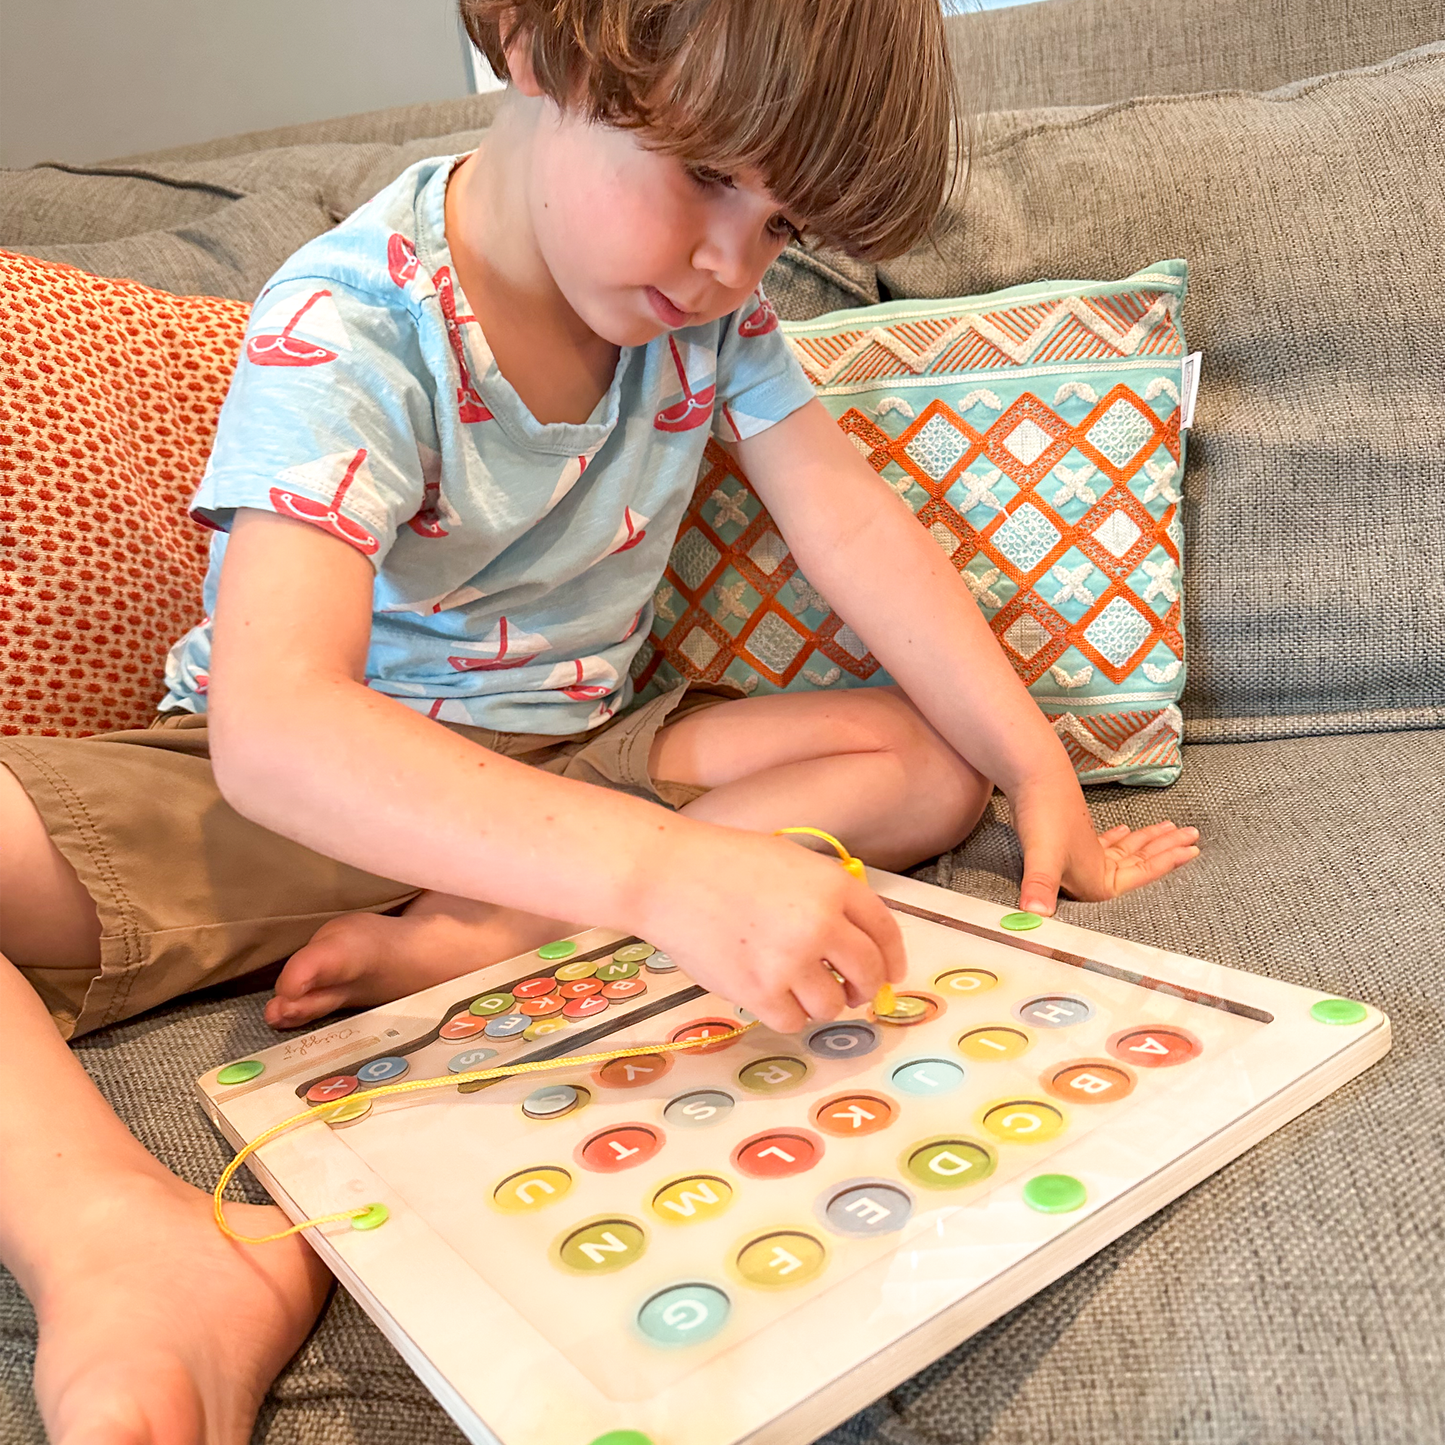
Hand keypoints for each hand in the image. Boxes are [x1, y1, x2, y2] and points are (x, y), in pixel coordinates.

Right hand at [636, 825, 905, 1034]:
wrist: (668, 877)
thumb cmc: (723, 863)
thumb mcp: (790, 862)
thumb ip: (825, 895)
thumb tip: (852, 940)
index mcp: (833, 885)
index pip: (884, 930)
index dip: (892, 957)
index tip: (891, 973)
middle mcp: (821, 924)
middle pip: (868, 972)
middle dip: (865, 988)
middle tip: (852, 992)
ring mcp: (791, 961)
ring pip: (832, 1005)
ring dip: (821, 1002)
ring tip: (797, 989)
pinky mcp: (760, 992)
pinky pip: (793, 1021)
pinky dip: (786, 1014)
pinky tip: (770, 995)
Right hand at [1011, 773, 1199, 915]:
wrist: (1028, 784)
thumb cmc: (1041, 820)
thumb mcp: (1043, 855)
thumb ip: (1039, 886)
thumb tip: (1031, 916)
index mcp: (1091, 884)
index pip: (1139, 876)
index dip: (1167, 864)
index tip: (1192, 852)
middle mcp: (1090, 876)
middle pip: (1139, 865)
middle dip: (1167, 851)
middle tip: (1193, 836)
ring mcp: (1085, 860)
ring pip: (1128, 853)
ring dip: (1150, 842)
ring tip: (1173, 829)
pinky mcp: (1077, 845)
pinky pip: (1110, 846)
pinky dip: (1123, 839)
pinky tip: (1128, 830)